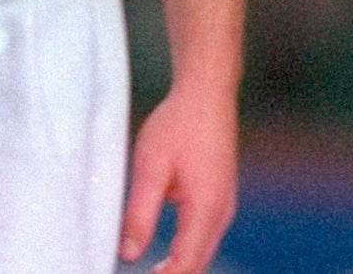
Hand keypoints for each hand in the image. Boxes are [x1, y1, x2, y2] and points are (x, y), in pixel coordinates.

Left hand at [119, 84, 239, 273]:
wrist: (206, 96)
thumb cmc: (177, 127)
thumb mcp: (150, 168)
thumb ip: (140, 214)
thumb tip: (129, 254)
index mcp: (206, 210)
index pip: (185, 264)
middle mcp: (222, 214)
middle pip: (198, 263)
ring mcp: (224, 207)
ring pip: (202, 252)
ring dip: (179, 267)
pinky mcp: (219, 199)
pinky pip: (204, 237)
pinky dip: (186, 252)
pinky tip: (164, 257)